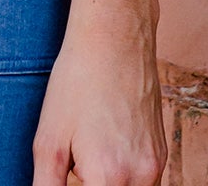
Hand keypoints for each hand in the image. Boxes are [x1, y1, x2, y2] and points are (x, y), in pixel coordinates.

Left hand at [31, 11, 166, 185]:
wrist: (115, 36)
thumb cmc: (78, 80)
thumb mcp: (48, 138)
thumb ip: (46, 185)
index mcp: (109, 178)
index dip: (76, 184)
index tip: (68, 169)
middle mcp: (140, 178)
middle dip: (90, 184)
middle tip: (75, 158)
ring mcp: (156, 166)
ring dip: (108, 183)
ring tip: (88, 148)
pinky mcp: (161, 153)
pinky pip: (143, 181)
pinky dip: (122, 175)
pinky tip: (104, 142)